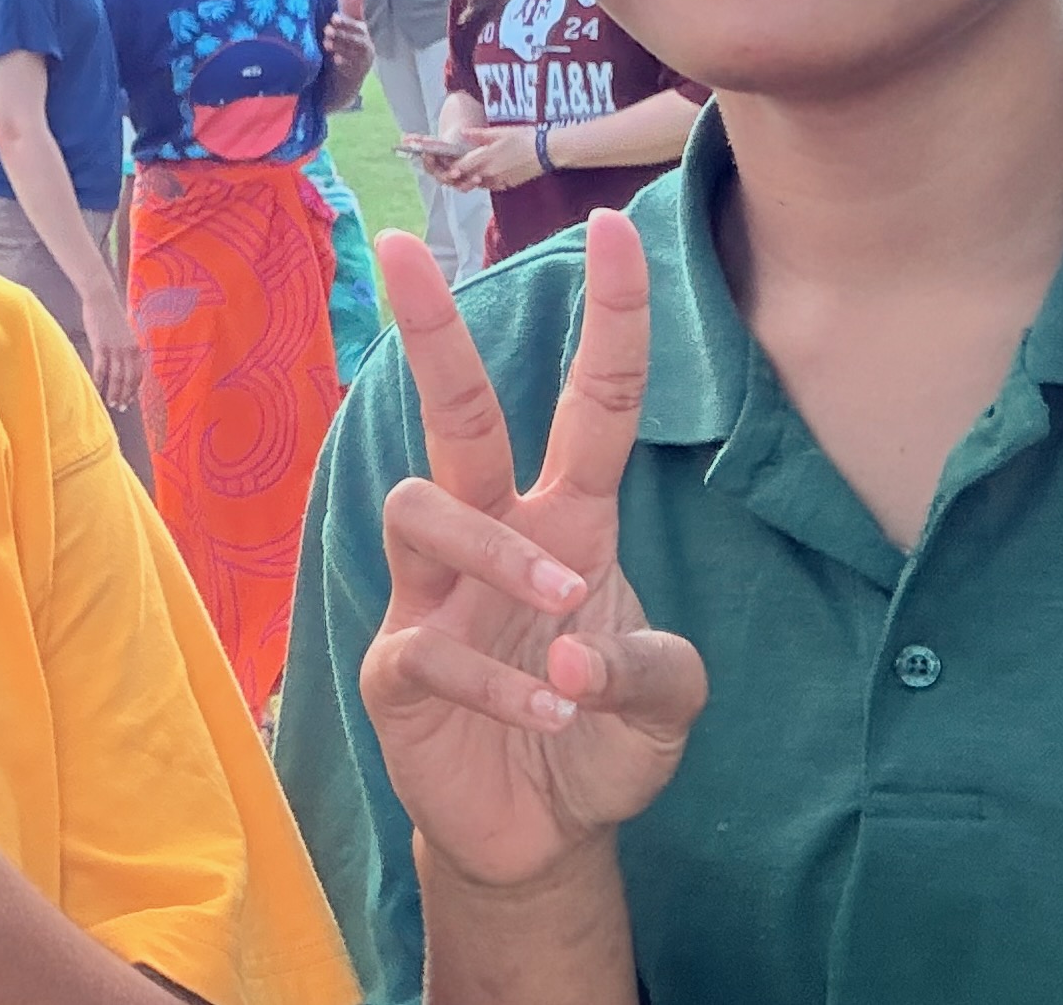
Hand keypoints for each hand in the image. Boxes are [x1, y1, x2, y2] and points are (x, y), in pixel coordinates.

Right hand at [80, 276, 145, 414]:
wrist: (101, 298)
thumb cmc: (110, 314)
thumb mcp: (125, 332)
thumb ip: (126, 347)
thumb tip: (124, 363)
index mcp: (136, 346)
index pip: (139, 374)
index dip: (135, 389)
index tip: (131, 399)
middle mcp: (128, 349)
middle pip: (129, 379)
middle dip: (125, 395)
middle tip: (120, 407)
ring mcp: (115, 348)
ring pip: (116, 377)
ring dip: (114, 392)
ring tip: (110, 403)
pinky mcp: (100, 345)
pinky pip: (101, 369)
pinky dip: (99, 381)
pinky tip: (96, 389)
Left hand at [323, 0, 373, 83]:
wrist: (345, 79)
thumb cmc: (344, 46)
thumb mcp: (346, 27)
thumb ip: (350, 8)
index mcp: (362, 32)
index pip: (357, 24)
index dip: (347, 21)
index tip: (333, 17)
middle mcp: (366, 46)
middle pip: (357, 38)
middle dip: (342, 33)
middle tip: (327, 29)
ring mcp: (363, 61)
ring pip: (355, 52)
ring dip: (341, 46)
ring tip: (327, 43)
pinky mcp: (357, 75)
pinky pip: (352, 68)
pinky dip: (344, 63)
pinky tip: (335, 60)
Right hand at [358, 211, 703, 894]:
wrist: (538, 836)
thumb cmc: (597, 734)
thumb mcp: (666, 705)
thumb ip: (655, 671)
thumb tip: (572, 647)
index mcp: (568, 521)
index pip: (590, 404)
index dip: (610, 318)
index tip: (615, 226)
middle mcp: (492, 537)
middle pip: (456, 415)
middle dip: (432, 328)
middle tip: (405, 248)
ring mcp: (432, 597)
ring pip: (422, 508)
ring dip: (499, 552)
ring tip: (565, 616)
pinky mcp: (397, 668)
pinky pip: (426, 643)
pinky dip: (497, 679)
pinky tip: (549, 714)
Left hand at [439, 128, 545, 193]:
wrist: (546, 152)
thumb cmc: (524, 138)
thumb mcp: (500, 132)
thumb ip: (479, 135)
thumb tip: (462, 133)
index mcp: (485, 158)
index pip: (460, 167)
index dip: (451, 168)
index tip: (446, 165)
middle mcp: (489, 173)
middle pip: (466, 179)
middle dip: (459, 175)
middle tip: (454, 169)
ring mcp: (499, 181)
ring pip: (478, 184)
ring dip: (472, 179)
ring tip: (471, 169)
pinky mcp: (508, 185)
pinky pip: (491, 186)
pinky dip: (486, 181)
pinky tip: (487, 173)